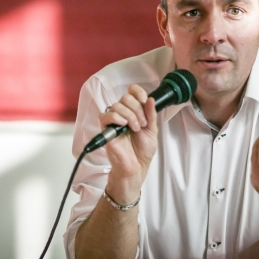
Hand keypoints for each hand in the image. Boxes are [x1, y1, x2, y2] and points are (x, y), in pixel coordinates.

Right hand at [99, 84, 157, 204]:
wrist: (136, 166)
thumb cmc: (143, 150)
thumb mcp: (152, 130)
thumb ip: (151, 115)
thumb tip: (151, 99)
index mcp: (134, 111)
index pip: (131, 92)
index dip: (138, 92)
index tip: (145, 101)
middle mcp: (123, 114)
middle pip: (125, 97)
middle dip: (137, 109)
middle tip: (142, 124)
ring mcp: (113, 121)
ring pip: (117, 105)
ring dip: (130, 115)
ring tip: (135, 128)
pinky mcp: (105, 129)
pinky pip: (105, 116)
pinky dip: (116, 118)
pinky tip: (124, 125)